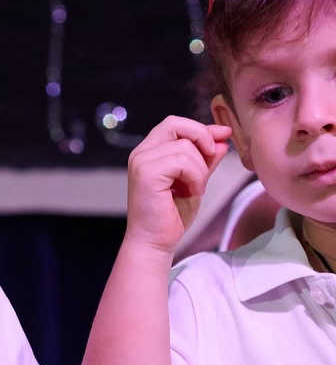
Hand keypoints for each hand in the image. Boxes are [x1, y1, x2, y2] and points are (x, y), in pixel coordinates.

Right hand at [124, 117, 230, 253]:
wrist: (156, 241)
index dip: (200, 128)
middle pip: (176, 124)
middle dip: (202, 138)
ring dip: (201, 168)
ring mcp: (141, 162)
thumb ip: (206, 159)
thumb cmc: (171, 214)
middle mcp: (141, 153)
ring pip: (185, 147)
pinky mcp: (146, 174)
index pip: (175, 124)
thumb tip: (221, 138)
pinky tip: (192, 191)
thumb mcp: (196, 180)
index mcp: (150, 152)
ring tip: (196, 188)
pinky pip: (182, 161)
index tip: (223, 137)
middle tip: (210, 160)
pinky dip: (195, 176)